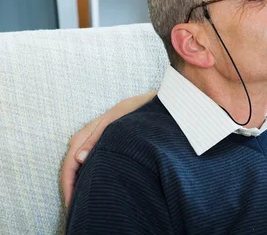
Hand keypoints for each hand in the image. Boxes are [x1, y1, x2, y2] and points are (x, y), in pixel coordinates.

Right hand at [60, 91, 156, 207]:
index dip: (69, 185)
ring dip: (79, 183)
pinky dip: (88, 175)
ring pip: (79, 166)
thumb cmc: (135, 111)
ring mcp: (94, 140)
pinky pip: (90, 162)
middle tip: (76, 209)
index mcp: (85, 134)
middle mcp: (86, 138)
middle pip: (71, 167)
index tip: (73, 204)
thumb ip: (97, 138)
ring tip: (83, 202)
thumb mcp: (116, 121)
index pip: (69, 164)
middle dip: (72, 188)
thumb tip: (78, 159)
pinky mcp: (104, 142)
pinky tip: (95, 186)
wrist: (151, 103)